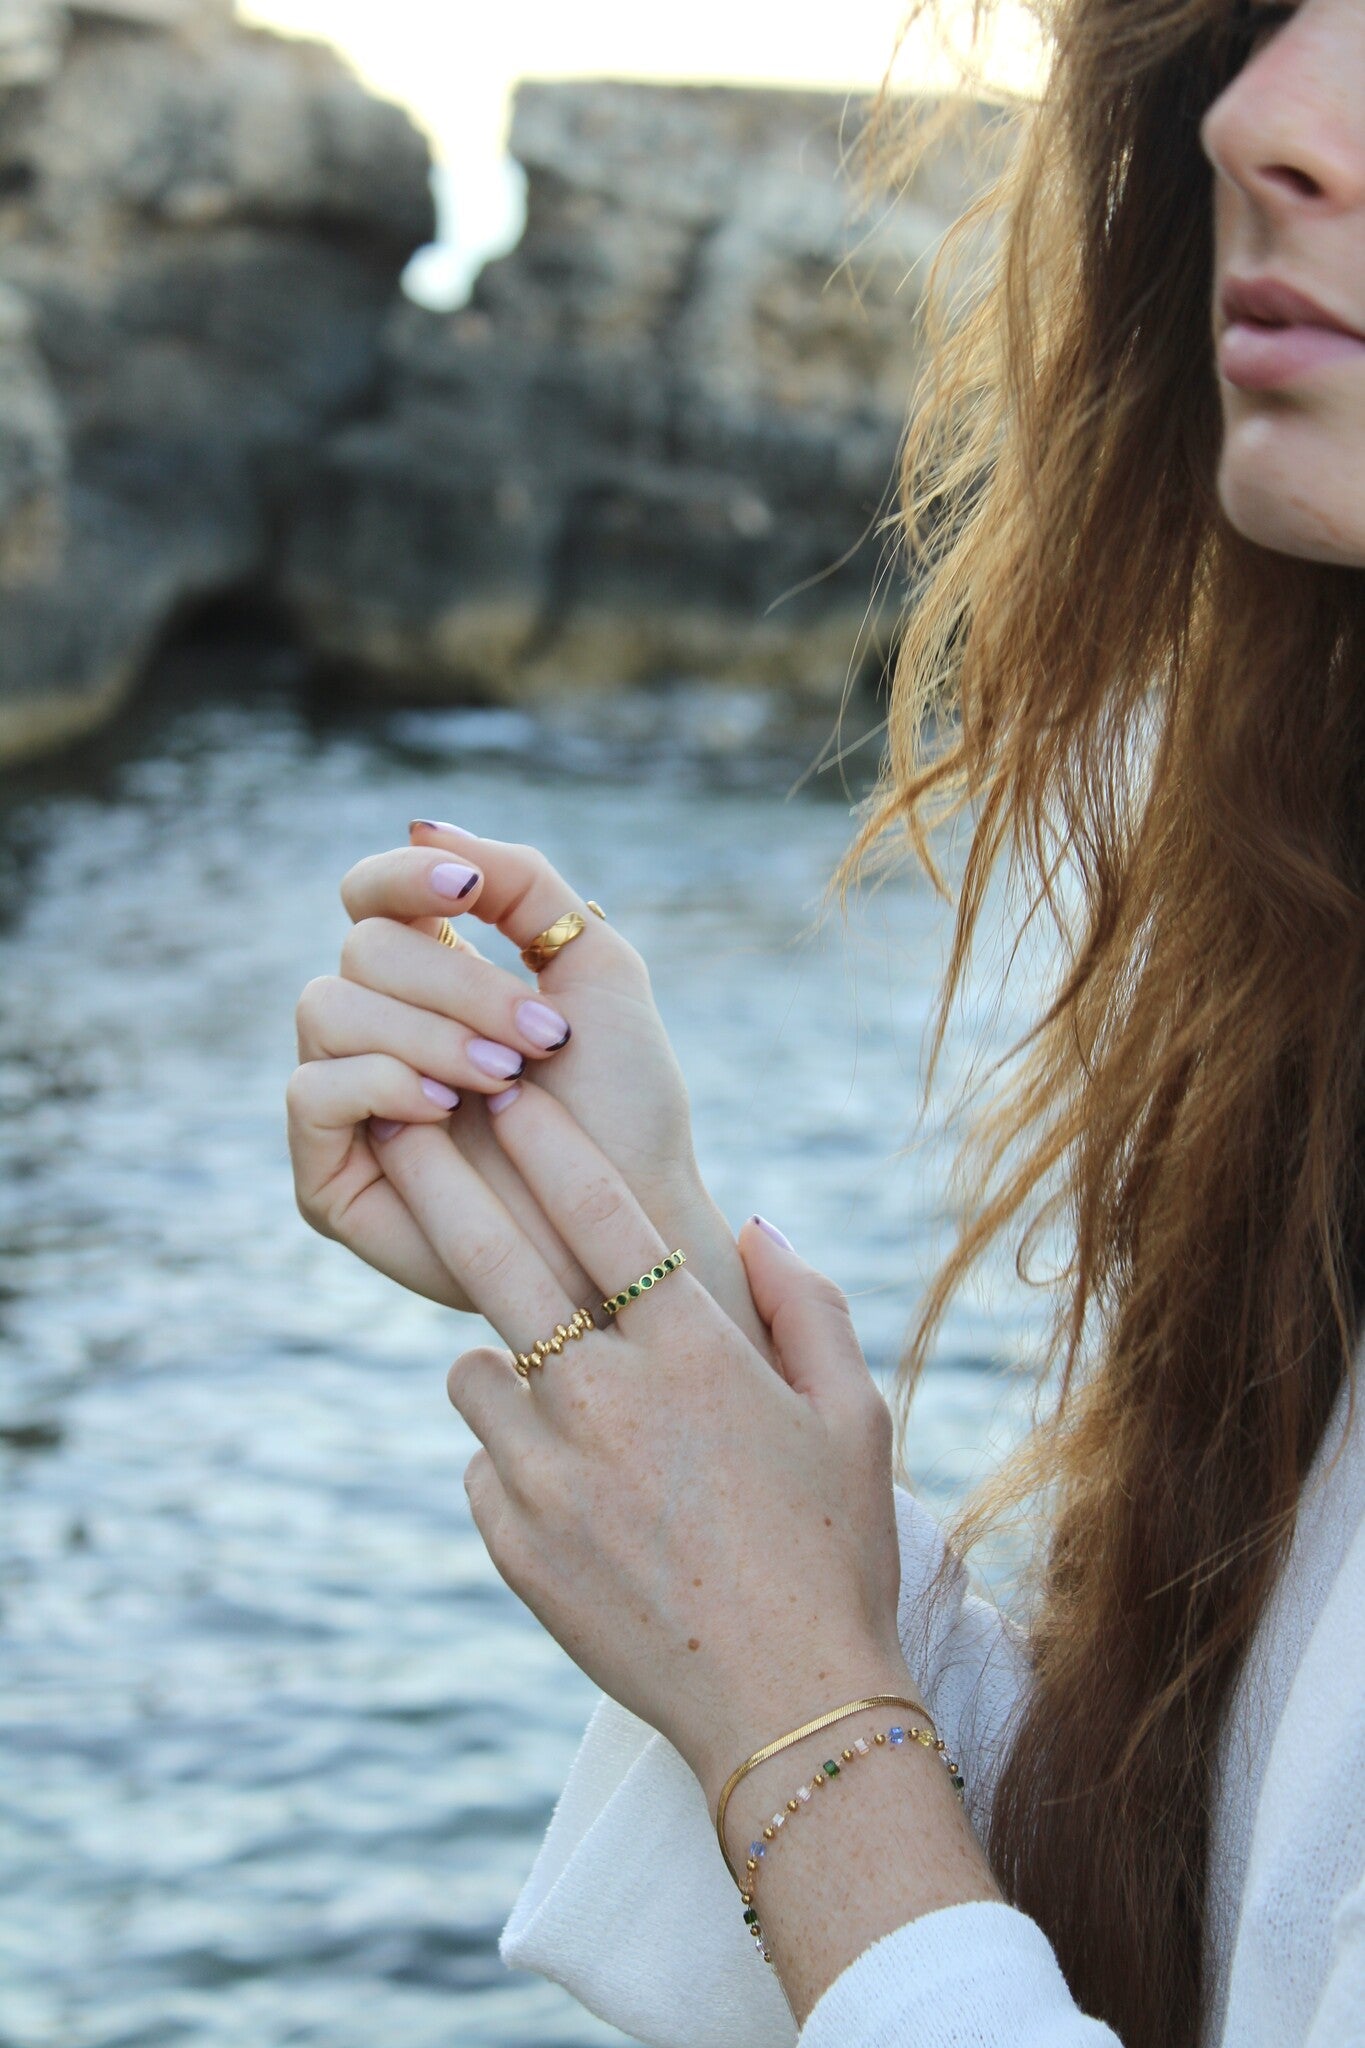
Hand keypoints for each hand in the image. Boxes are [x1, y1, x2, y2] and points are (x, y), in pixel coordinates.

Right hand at [288, 822, 770, 1355]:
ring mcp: (347, 1099)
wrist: (632, 1222)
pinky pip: (309, 1090)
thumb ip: (523, 883)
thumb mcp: (596, 967)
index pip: (373, 894)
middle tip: (540, 1039)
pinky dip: (380, 1082)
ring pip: (328, 1007)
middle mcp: (378, 1029)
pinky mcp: (328, 1172)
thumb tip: (423, 826)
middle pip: (362, 947)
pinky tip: (444, 1110)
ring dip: (427, 1033)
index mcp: (434, 977)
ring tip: (504, 1081)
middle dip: (458, 984)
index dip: (405, 877)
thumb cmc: (625, 1104)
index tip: (470, 889)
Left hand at [442, 1078, 912, 1809]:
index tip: (509, 1091)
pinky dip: (511, 1455)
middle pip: (493, 1259)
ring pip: (474, 1369)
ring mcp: (547, 1475)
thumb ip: (805, 1304)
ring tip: (557, 1384)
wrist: (787, 1707)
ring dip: (501, 1357)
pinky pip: (482, 1462)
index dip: (546, 1140)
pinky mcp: (513, 1542)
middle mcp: (605, 1400)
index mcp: (692, 1354)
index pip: (599, 1211)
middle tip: (399, 1123)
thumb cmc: (836, 1550)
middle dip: (440, 1177)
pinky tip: (574, 1487)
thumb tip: (753, 1222)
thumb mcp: (855, 1416)